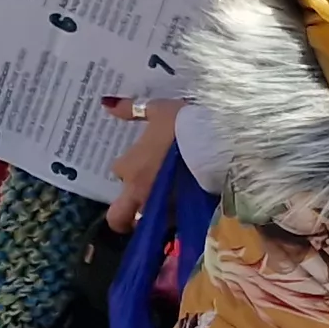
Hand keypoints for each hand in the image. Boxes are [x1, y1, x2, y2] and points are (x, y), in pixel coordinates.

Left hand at [97, 98, 183, 232]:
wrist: (221, 144)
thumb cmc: (186, 125)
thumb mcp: (160, 110)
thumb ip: (133, 110)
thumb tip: (107, 104)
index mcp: (131, 168)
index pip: (118, 174)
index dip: (128, 170)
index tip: (141, 164)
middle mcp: (140, 192)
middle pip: (120, 216)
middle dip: (126, 214)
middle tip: (141, 202)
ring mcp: (163, 208)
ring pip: (150, 220)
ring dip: (157, 212)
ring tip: (174, 199)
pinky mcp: (187, 217)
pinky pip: (177, 223)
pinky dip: (180, 217)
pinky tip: (192, 204)